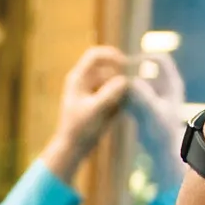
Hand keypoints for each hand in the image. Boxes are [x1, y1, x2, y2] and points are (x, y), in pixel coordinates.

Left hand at [41, 44, 133, 188]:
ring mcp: (94, 92)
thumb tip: (125, 80)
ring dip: (123, 91)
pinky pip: (116, 95)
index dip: (112, 55)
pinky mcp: (101, 103)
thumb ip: (110, 94)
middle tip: (131, 90)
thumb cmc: (80, 130)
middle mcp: (86, 82)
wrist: (73, 148)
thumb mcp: (96, 111)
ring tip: (123, 107)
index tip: (126, 65)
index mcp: (79, 78)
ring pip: (114, 83)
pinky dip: (122, 101)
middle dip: (121, 78)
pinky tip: (120, 114)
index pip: (96, 55)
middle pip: (108, 69)